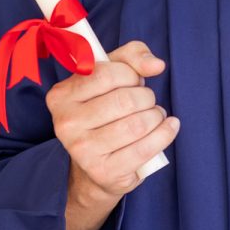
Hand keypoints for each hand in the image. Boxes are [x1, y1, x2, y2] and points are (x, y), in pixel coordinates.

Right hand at [45, 40, 179, 205]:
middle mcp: (65, 123)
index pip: (106, 73)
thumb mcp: (112, 76)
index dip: (130, 74)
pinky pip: (144, 148)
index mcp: (61, 96)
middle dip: (146, 98)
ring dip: (156, 116)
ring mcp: (82, 150)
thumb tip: (156, 65)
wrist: (97, 165)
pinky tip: (169, 127)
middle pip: (124, 100)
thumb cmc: (106, 111)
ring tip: (156, 116)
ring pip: (137, 125)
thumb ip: (132, 56)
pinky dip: (165, 134)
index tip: (134, 81)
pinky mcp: (103, 172)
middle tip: (148, 102)